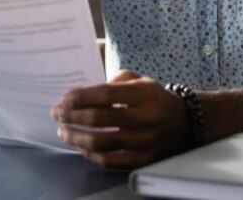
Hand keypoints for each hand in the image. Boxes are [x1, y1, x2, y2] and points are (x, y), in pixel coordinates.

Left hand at [50, 69, 190, 167]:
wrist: (186, 122)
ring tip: (63, 132)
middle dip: (71, 116)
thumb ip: (113, 81)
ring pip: (101, 143)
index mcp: (143, 94)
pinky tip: (82, 148)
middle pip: (99, 119)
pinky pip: (112, 161)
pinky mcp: (144, 159)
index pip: (104, 94)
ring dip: (76, 137)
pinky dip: (92, 156)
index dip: (80, 97)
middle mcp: (145, 118)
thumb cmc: (155, 98)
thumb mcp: (140, 80)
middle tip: (56, 113)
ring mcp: (145, 141)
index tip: (63, 98)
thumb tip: (84, 95)